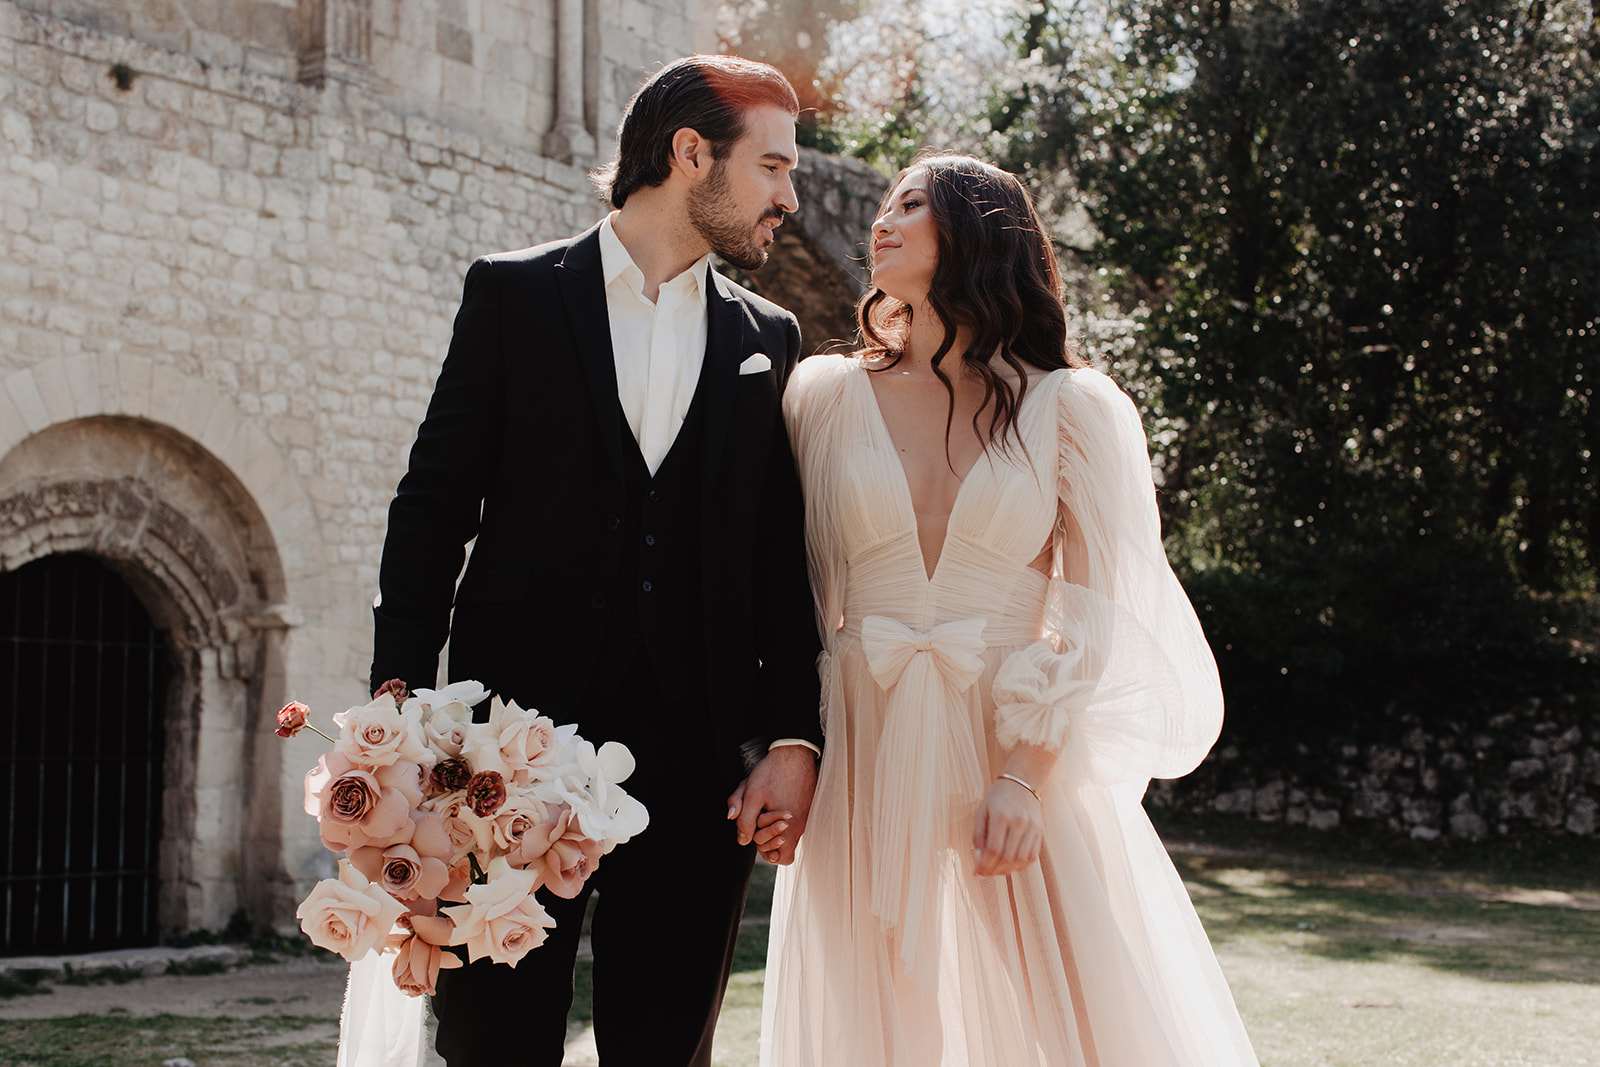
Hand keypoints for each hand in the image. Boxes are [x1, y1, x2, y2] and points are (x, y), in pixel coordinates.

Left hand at [726, 746, 817, 865]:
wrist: (794, 752)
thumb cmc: (772, 773)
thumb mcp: (751, 795)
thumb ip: (744, 820)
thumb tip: (742, 840)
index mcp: (789, 828)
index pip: (780, 858)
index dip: (765, 850)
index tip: (757, 833)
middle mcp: (801, 826)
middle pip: (783, 847)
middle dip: (767, 836)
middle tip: (760, 818)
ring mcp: (806, 816)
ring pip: (788, 832)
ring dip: (774, 824)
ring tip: (767, 806)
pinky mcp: (807, 806)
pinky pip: (794, 820)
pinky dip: (782, 816)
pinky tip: (775, 799)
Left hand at [973, 777, 1042, 877]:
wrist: (1022, 781)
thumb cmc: (998, 796)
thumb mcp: (982, 810)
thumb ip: (978, 834)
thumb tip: (977, 858)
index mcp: (1001, 816)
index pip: (994, 849)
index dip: (985, 865)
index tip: (977, 871)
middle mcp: (1019, 822)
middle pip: (1008, 857)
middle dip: (994, 870)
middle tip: (984, 873)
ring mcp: (1032, 828)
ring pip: (1021, 860)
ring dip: (1007, 870)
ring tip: (996, 870)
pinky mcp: (1040, 832)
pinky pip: (1032, 856)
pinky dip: (1020, 865)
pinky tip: (1010, 865)